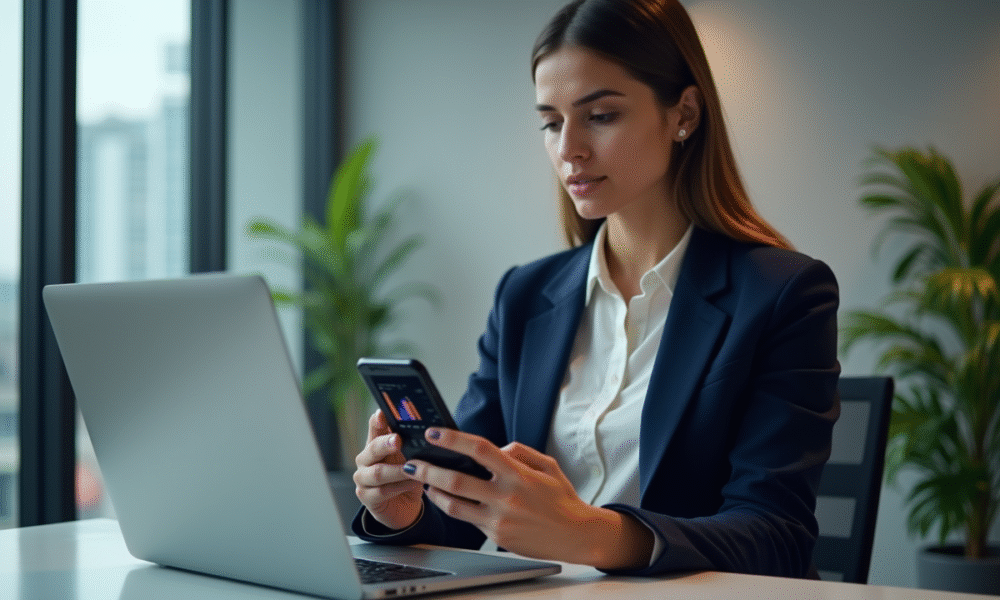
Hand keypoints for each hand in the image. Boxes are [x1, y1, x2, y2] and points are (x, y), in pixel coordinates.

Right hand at [353, 410, 423, 529]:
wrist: (405, 506)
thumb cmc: (406, 477)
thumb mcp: (409, 457)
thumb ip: (410, 443)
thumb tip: (425, 427)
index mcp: (375, 445)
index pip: (374, 428)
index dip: (376, 421)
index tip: (381, 414)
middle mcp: (365, 460)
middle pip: (372, 449)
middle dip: (385, 444)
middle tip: (398, 440)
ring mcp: (362, 478)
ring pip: (377, 473)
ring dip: (397, 471)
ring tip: (412, 468)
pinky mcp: (365, 496)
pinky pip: (382, 491)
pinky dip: (399, 487)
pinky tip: (412, 483)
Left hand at [402, 428, 652, 568]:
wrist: (575, 535)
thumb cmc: (561, 498)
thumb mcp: (546, 465)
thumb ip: (518, 451)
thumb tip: (493, 448)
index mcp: (518, 474)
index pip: (480, 450)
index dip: (453, 440)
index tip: (434, 433)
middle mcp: (506, 496)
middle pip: (456, 480)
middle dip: (428, 469)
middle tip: (410, 462)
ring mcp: (499, 519)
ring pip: (454, 504)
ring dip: (432, 491)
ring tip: (419, 481)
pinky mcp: (495, 535)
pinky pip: (465, 519)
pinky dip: (449, 506)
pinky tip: (441, 498)